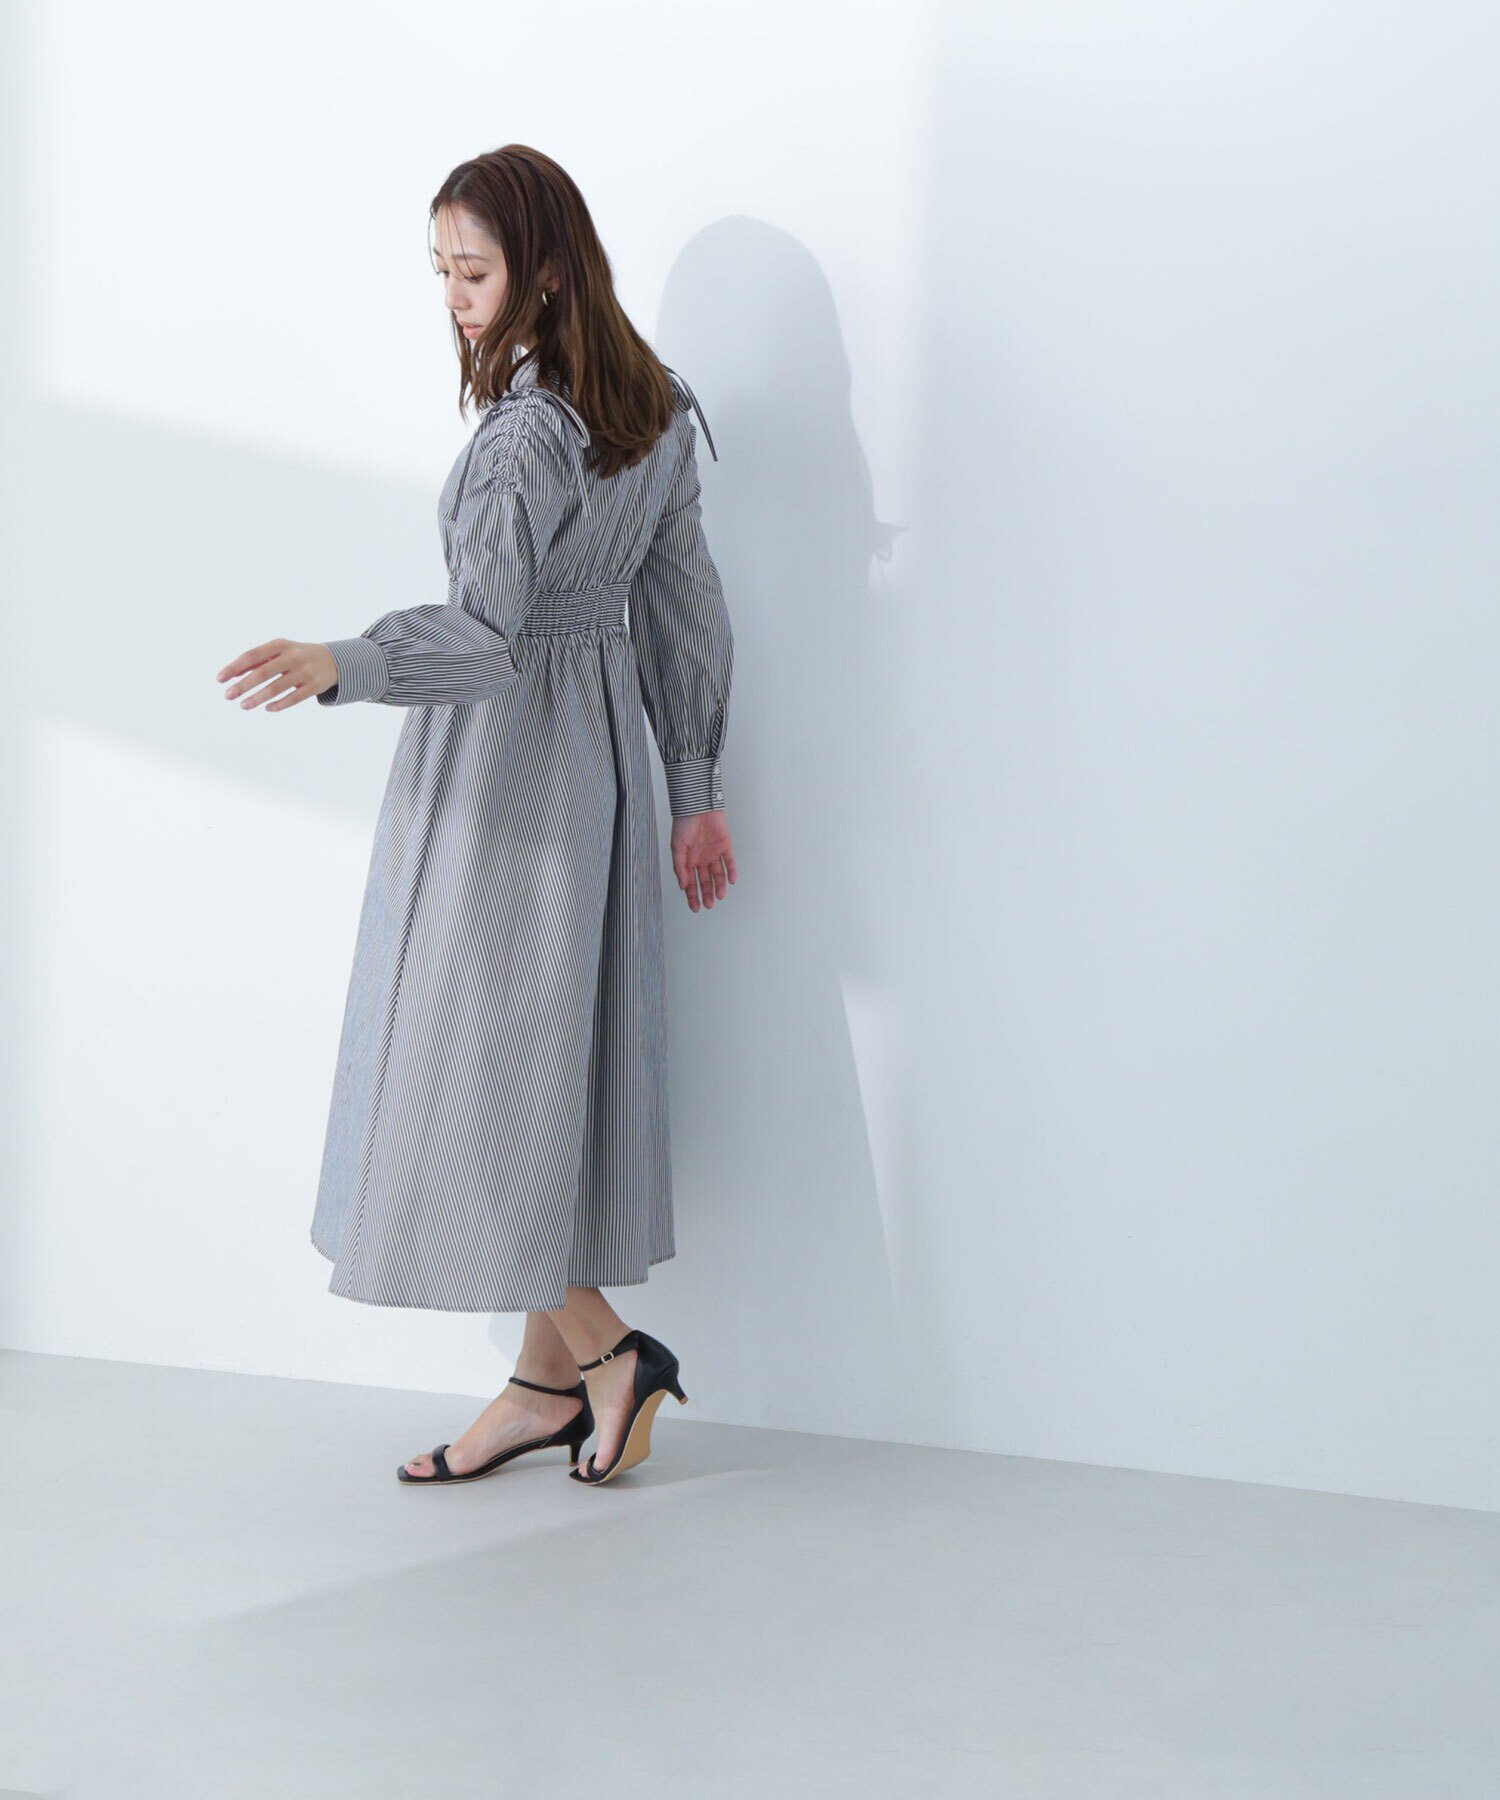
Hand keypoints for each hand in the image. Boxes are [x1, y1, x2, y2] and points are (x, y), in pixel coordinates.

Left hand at [217, 639, 337, 710]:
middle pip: (263, 672)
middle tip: (228, 695)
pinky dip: (278, 705)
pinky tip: (267, 708)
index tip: (220, 679)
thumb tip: (232, 673)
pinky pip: (293, 698)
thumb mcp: (279, 651)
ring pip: (277, 687)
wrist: (333, 660)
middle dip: (243, 685)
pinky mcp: (314, 686)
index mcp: (280, 645)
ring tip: (243, 706)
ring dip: (258, 698)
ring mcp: (305, 671)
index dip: (235, 667)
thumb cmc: (297, 656)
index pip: (252, 655)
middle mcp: (293, 656)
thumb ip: (257, 660)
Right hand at [671, 810, 736, 912]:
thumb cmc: (683, 823)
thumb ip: (680, 867)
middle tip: (708, 905)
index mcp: (688, 860)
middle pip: (705, 880)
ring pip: (718, 874)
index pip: (691, 882)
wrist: (697, 806)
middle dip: (706, 893)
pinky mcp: (725, 845)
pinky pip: (730, 861)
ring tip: (720, 896)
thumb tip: (683, 885)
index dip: (692, 895)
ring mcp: (714, 853)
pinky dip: (731, 871)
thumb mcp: (677, 847)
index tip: (695, 907)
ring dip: (719, 885)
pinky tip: (731, 881)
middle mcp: (701, 858)